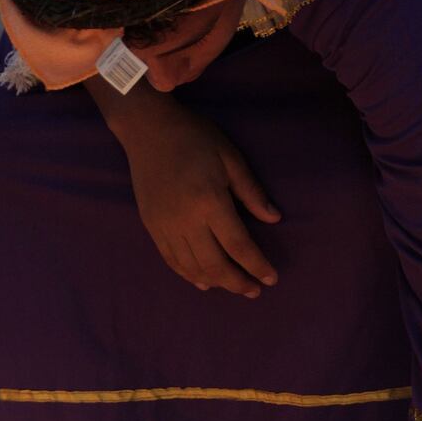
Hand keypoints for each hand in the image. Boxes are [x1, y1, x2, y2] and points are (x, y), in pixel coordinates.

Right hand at [121, 96, 280, 297]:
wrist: (147, 130)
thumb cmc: (194, 138)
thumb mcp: (230, 157)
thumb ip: (251, 192)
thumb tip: (273, 219)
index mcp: (210, 201)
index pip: (238, 245)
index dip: (257, 265)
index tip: (271, 278)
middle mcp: (186, 220)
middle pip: (215, 265)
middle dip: (238, 283)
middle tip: (254, 290)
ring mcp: (165, 226)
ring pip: (192, 268)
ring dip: (216, 282)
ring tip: (234, 286)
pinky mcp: (151, 227)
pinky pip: (171, 260)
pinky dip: (189, 275)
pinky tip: (203, 281)